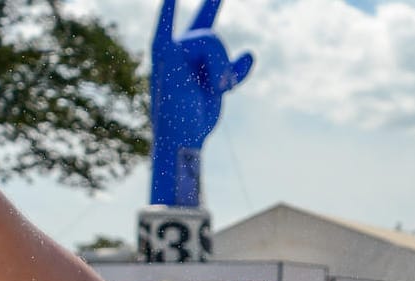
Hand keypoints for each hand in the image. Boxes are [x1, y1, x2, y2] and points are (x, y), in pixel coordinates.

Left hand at [149, 0, 253, 205]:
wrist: (183, 134)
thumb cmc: (174, 103)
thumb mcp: (180, 67)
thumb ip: (206, 47)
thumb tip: (238, 52)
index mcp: (166, 47)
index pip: (169, 20)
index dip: (170, 8)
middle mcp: (183, 52)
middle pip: (203, 22)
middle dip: (212, 5)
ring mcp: (202, 66)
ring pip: (222, 51)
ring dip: (222, 68)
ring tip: (217, 88)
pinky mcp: (218, 80)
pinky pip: (235, 68)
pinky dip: (241, 67)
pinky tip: (249, 57)